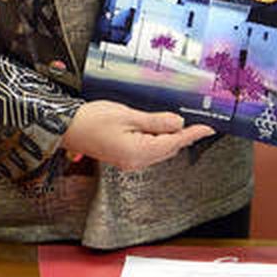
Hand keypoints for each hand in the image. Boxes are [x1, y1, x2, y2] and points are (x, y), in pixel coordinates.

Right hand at [61, 100, 214, 171]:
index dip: (192, 134)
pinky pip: (148, 150)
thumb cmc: (93, 120)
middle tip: (198, 121)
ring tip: (179, 122)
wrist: (68, 128)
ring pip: (159, 150)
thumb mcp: (128, 115)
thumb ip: (155, 121)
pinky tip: (159, 128)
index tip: (208, 128)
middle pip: (168, 149)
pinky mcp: (124, 157)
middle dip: (183, 136)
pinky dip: (158, 140)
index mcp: (138, 152)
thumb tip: (178, 123)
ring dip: (170, 138)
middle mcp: (136, 162)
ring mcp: (129, 162)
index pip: (174, 143)